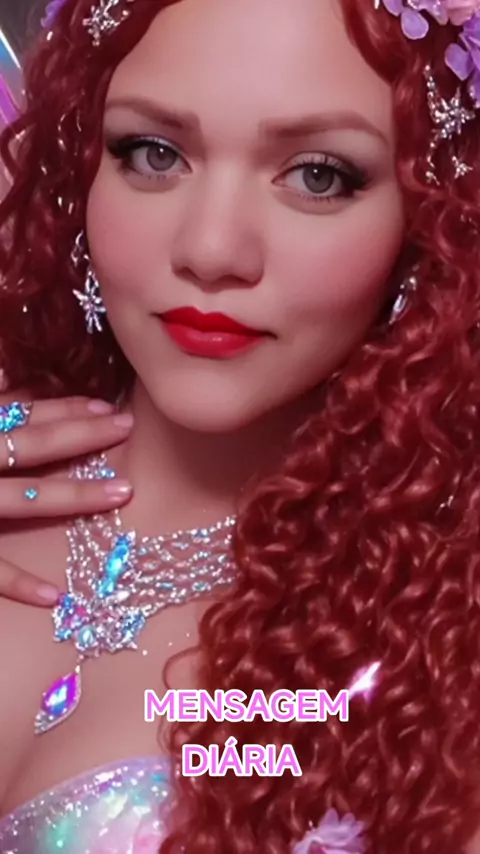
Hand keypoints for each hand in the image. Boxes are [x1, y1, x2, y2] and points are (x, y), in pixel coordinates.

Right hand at [0, 395, 133, 605]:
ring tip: (123, 492)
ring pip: (24, 500)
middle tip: (128, 427)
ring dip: (72, 496)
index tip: (108, 407)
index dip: (65, 410)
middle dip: (82, 437)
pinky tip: (55, 596)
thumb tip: (7, 375)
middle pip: (32, 447)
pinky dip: (18, 583)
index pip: (23, 417)